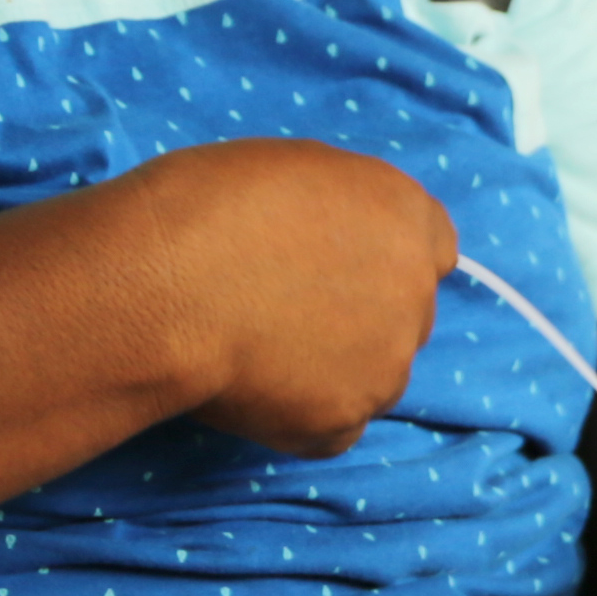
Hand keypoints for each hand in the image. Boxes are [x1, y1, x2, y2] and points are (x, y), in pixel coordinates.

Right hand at [146, 140, 458, 451]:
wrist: (164, 286)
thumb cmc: (206, 207)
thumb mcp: (292, 170)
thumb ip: (340, 209)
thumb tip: (335, 239)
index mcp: (405, 216)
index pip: (432, 246)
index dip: (385, 259)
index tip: (345, 267)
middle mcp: (415, 292)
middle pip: (405, 313)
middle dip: (362, 315)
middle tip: (288, 311)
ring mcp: (386, 365)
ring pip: (374, 375)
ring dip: (335, 368)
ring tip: (259, 352)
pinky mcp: (343, 423)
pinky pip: (332, 425)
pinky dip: (300, 415)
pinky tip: (250, 389)